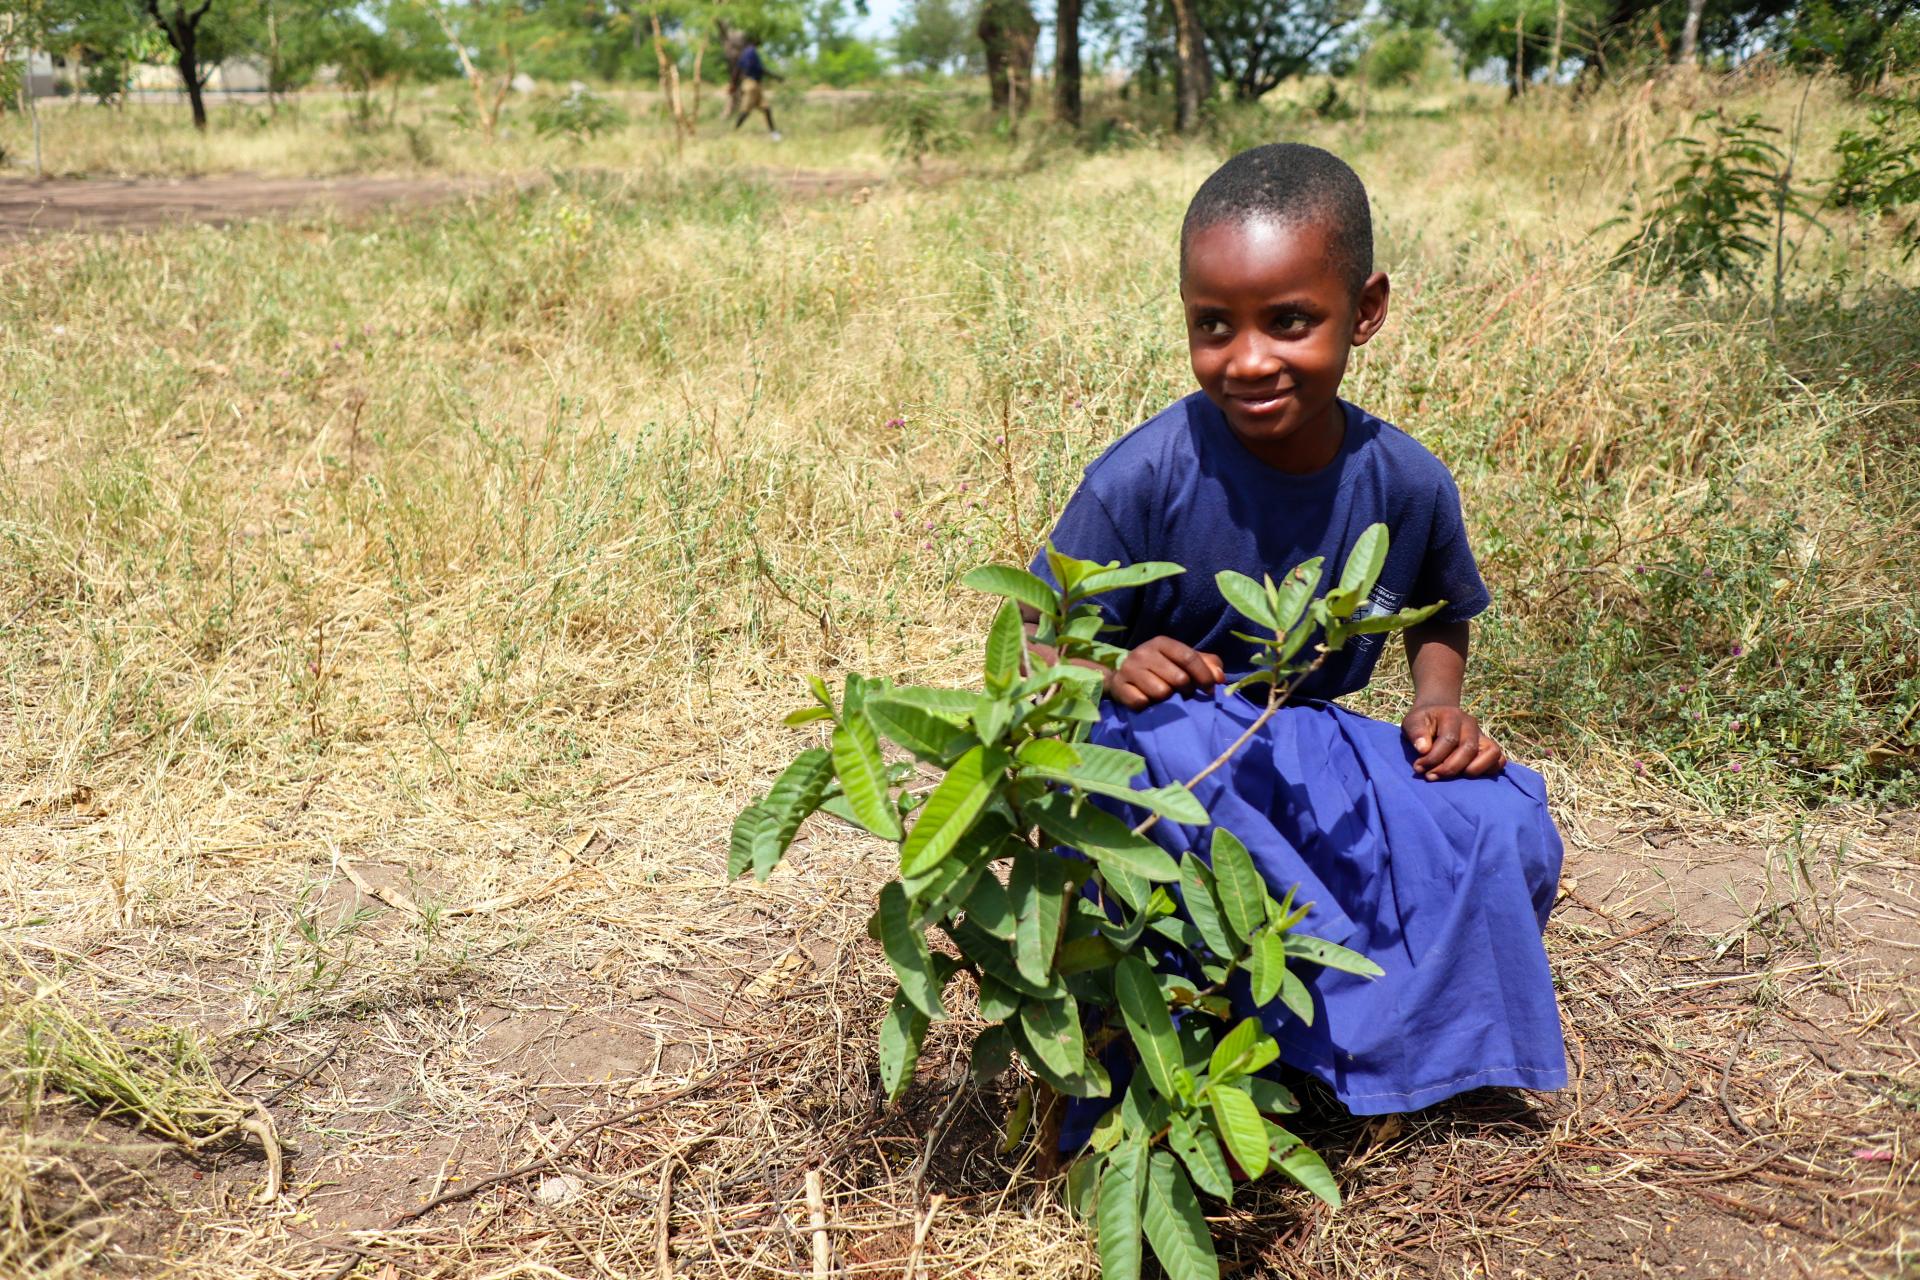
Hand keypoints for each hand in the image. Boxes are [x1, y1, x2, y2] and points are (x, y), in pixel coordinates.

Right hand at [1107, 637, 1224, 710]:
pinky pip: (1141, 702)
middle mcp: (1143, 652)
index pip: (1188, 657)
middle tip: (1183, 691)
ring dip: (1167, 699)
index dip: (1204, 675)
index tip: (1210, 689)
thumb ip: (1207, 664)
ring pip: (1161, 692)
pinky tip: (1146, 699)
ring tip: (1164, 694)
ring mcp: (1129, 669)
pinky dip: (1147, 705)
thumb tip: (1220, 677)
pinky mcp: (1119, 687)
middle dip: (1187, 689)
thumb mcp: (1183, 660)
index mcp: (1162, 643)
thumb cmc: (1161, 667)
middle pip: (1178, 678)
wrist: (1122, 674)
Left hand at [1402, 703, 1504, 780]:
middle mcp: (1471, 724)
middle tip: (1430, 776)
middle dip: (1449, 768)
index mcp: (1452, 715)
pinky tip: (1468, 776)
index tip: (1418, 767)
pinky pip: (1499, 759)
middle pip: (1469, 749)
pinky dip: (1488, 770)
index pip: (1449, 739)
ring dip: (1473, 770)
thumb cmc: (1423, 722)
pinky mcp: (1488, 746)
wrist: (1436, 714)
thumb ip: (1416, 733)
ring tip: (1453, 778)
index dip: (1433, 757)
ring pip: (1491, 753)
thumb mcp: (1412, 722)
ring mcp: (1482, 735)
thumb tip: (1423, 749)